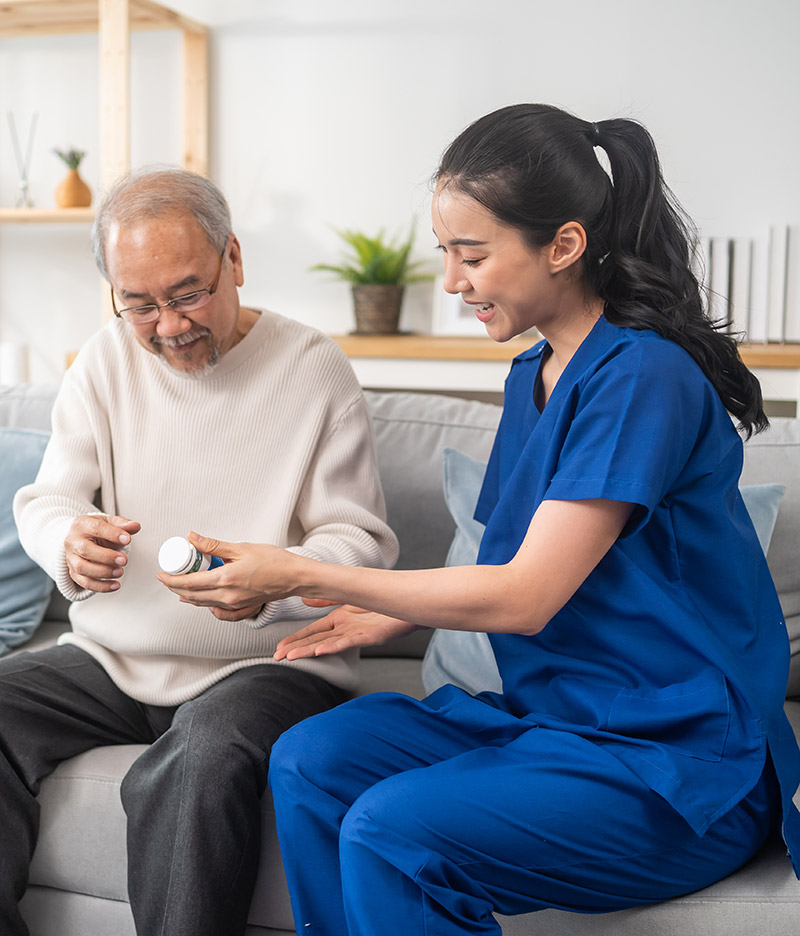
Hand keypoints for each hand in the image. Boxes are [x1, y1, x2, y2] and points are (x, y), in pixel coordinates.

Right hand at [65, 515, 140, 592]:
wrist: (84, 539)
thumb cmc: (98, 530)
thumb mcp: (110, 523)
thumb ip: (123, 524)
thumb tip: (135, 526)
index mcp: (82, 524)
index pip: (96, 528)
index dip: (112, 534)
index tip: (128, 540)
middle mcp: (73, 541)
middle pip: (85, 550)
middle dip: (106, 557)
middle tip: (124, 560)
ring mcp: (71, 558)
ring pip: (82, 568)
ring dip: (103, 572)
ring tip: (120, 572)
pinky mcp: (73, 572)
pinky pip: (84, 582)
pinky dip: (101, 586)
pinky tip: (115, 585)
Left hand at [156, 532, 302, 611]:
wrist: (294, 577)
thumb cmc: (273, 561)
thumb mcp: (241, 548)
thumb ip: (213, 545)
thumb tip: (191, 538)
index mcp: (225, 579)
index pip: (188, 583)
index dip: (171, 580)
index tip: (161, 574)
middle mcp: (227, 596)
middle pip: (191, 596)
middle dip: (175, 588)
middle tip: (167, 577)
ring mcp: (234, 605)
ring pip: (201, 603)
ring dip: (187, 596)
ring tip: (179, 585)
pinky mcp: (241, 607)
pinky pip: (215, 608)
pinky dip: (203, 603)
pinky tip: (201, 597)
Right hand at [274, 601, 418, 660]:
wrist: (409, 605)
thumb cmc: (383, 601)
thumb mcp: (349, 596)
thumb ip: (327, 597)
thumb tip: (304, 598)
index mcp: (339, 621)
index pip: (311, 632)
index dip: (295, 640)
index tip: (279, 648)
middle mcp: (345, 629)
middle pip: (315, 640)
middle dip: (296, 649)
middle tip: (278, 658)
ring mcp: (356, 634)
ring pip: (328, 644)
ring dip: (310, 651)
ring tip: (292, 657)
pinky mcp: (369, 636)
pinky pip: (348, 642)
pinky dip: (333, 646)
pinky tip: (319, 650)